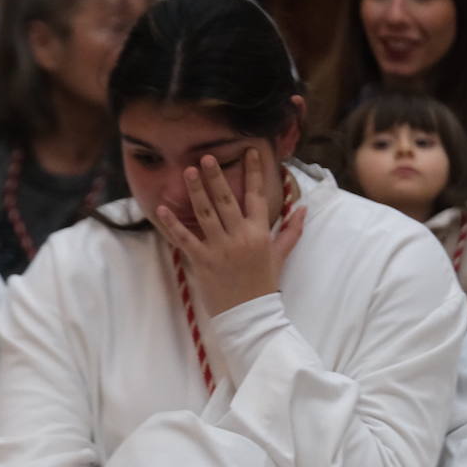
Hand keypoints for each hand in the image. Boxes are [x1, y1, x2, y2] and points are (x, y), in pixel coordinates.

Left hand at [154, 150, 306, 316]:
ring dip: (196, 191)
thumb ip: (291, 231)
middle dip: (216, 176)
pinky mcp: (202, 261)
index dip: (253, 173)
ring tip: (189, 171)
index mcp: (259, 233)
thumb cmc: (264, 284)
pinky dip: (172, 224)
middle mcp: (239, 236)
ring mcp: (219, 248)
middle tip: (207, 157)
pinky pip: (184, 239)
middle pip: (226, 200)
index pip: (256, 196)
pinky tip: (162, 208)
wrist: (250, 315)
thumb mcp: (280, 255)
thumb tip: (303, 209)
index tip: (249, 151)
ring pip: (205, 213)